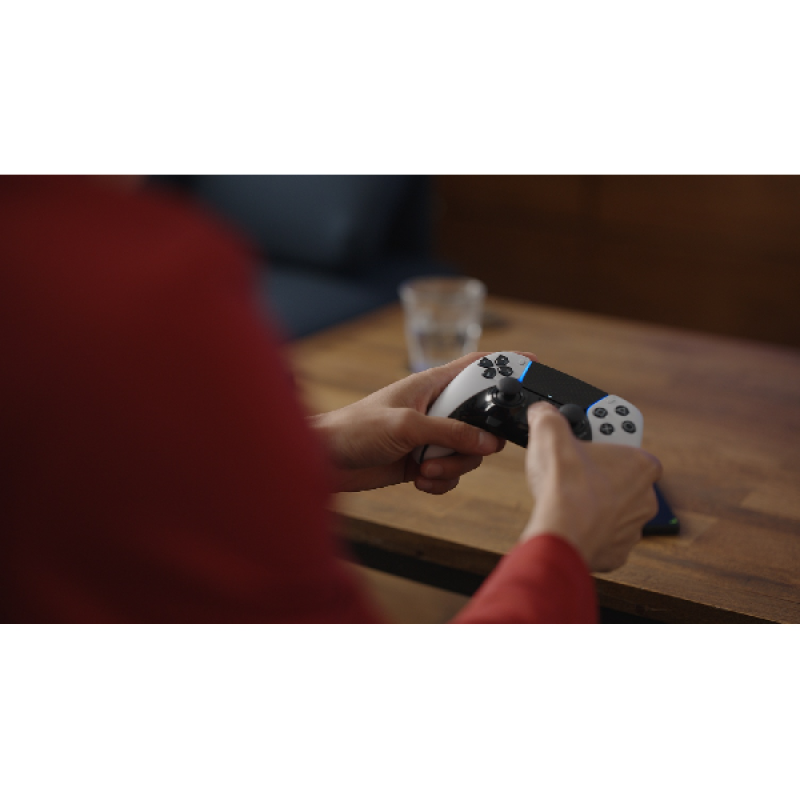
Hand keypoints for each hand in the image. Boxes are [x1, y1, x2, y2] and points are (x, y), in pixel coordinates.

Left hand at [310, 351, 535, 493]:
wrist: (326, 461)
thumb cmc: (355, 429)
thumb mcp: (405, 425)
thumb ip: (449, 432)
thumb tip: (488, 441)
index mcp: (431, 385)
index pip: (476, 367)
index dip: (505, 364)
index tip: (533, 364)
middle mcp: (435, 410)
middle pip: (481, 422)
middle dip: (472, 443)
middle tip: (452, 451)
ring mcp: (430, 437)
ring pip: (468, 453)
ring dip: (451, 468)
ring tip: (424, 469)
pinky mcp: (423, 462)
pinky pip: (450, 476)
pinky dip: (439, 483)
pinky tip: (417, 480)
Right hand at [521, 402, 662, 571]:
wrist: (560, 533)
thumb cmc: (565, 486)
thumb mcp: (550, 434)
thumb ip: (549, 417)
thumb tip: (543, 413)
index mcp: (641, 465)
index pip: (627, 447)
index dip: (603, 445)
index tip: (586, 446)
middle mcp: (646, 497)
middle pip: (620, 480)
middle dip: (598, 477)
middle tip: (573, 473)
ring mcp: (633, 528)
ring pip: (613, 511)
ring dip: (594, 506)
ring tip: (567, 499)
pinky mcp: (618, 552)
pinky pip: (604, 537)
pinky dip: (589, 531)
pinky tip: (570, 522)